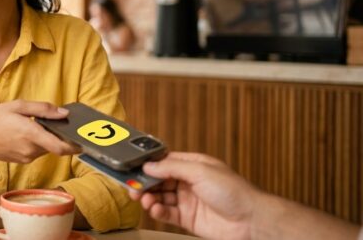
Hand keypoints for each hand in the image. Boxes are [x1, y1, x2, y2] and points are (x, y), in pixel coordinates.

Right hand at [0, 100, 80, 163]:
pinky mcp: (22, 160)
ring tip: (31, 124)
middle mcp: (31, 150)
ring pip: (45, 148)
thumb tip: (63, 112)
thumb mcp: (17, 106)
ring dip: (45, 138)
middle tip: (52, 120)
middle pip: (55, 145)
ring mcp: (26, 157)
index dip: (75, 145)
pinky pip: (36, 151)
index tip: (83, 139)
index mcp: (31, 134)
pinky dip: (36, 142)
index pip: (62, 147)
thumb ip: (42, 109)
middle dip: (57, 134)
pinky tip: (23, 132)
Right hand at [129, 152, 260, 239]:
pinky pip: (166, 213)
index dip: (149, 165)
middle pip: (159, 180)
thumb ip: (172, 167)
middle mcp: (189, 182)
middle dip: (145, 183)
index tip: (133, 168)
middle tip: (132, 186)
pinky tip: (153, 209)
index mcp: (193, 165)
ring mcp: (188, 201)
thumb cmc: (234, 192)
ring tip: (143, 199)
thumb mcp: (200, 171)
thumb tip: (149, 166)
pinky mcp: (188, 219)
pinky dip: (157, 211)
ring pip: (160, 197)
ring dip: (149, 197)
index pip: (165, 162)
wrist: (250, 220)